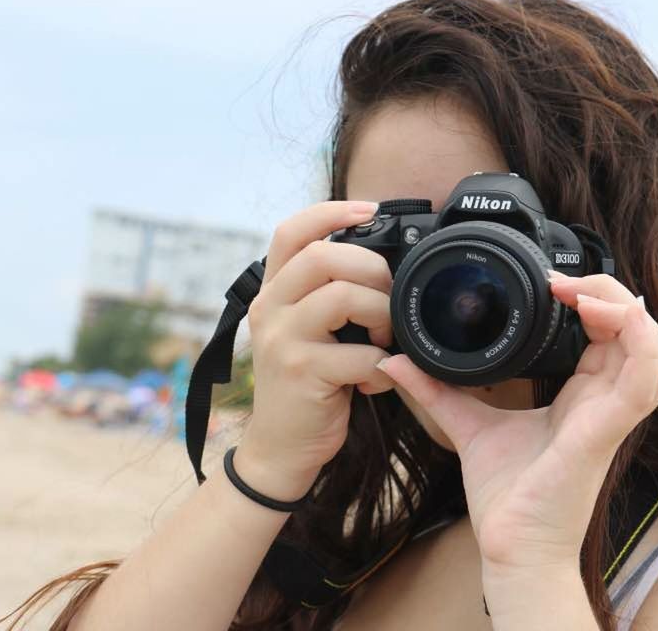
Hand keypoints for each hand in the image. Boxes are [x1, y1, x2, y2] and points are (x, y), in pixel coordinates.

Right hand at [237, 201, 395, 500]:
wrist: (281, 447)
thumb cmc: (306, 384)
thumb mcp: (305, 331)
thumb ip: (326, 296)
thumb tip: (382, 266)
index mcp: (273, 292)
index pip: (291, 232)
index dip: (331, 212)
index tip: (370, 210)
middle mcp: (270, 309)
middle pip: (325, 256)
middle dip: (373, 270)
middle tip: (388, 299)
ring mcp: (282, 340)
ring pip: (344, 296)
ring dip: (381, 315)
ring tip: (384, 341)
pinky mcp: (302, 372)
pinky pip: (360, 353)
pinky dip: (382, 366)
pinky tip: (376, 379)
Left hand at [376, 273, 657, 577]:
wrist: (511, 546)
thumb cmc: (506, 495)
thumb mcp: (468, 425)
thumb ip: (438, 390)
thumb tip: (396, 361)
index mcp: (580, 397)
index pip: (606, 335)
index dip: (590, 301)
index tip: (549, 285)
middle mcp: (602, 402)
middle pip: (633, 331)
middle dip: (607, 292)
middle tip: (562, 283)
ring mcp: (610, 415)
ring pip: (651, 347)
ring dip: (624, 311)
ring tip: (582, 296)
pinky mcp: (607, 430)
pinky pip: (646, 379)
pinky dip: (637, 342)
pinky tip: (603, 319)